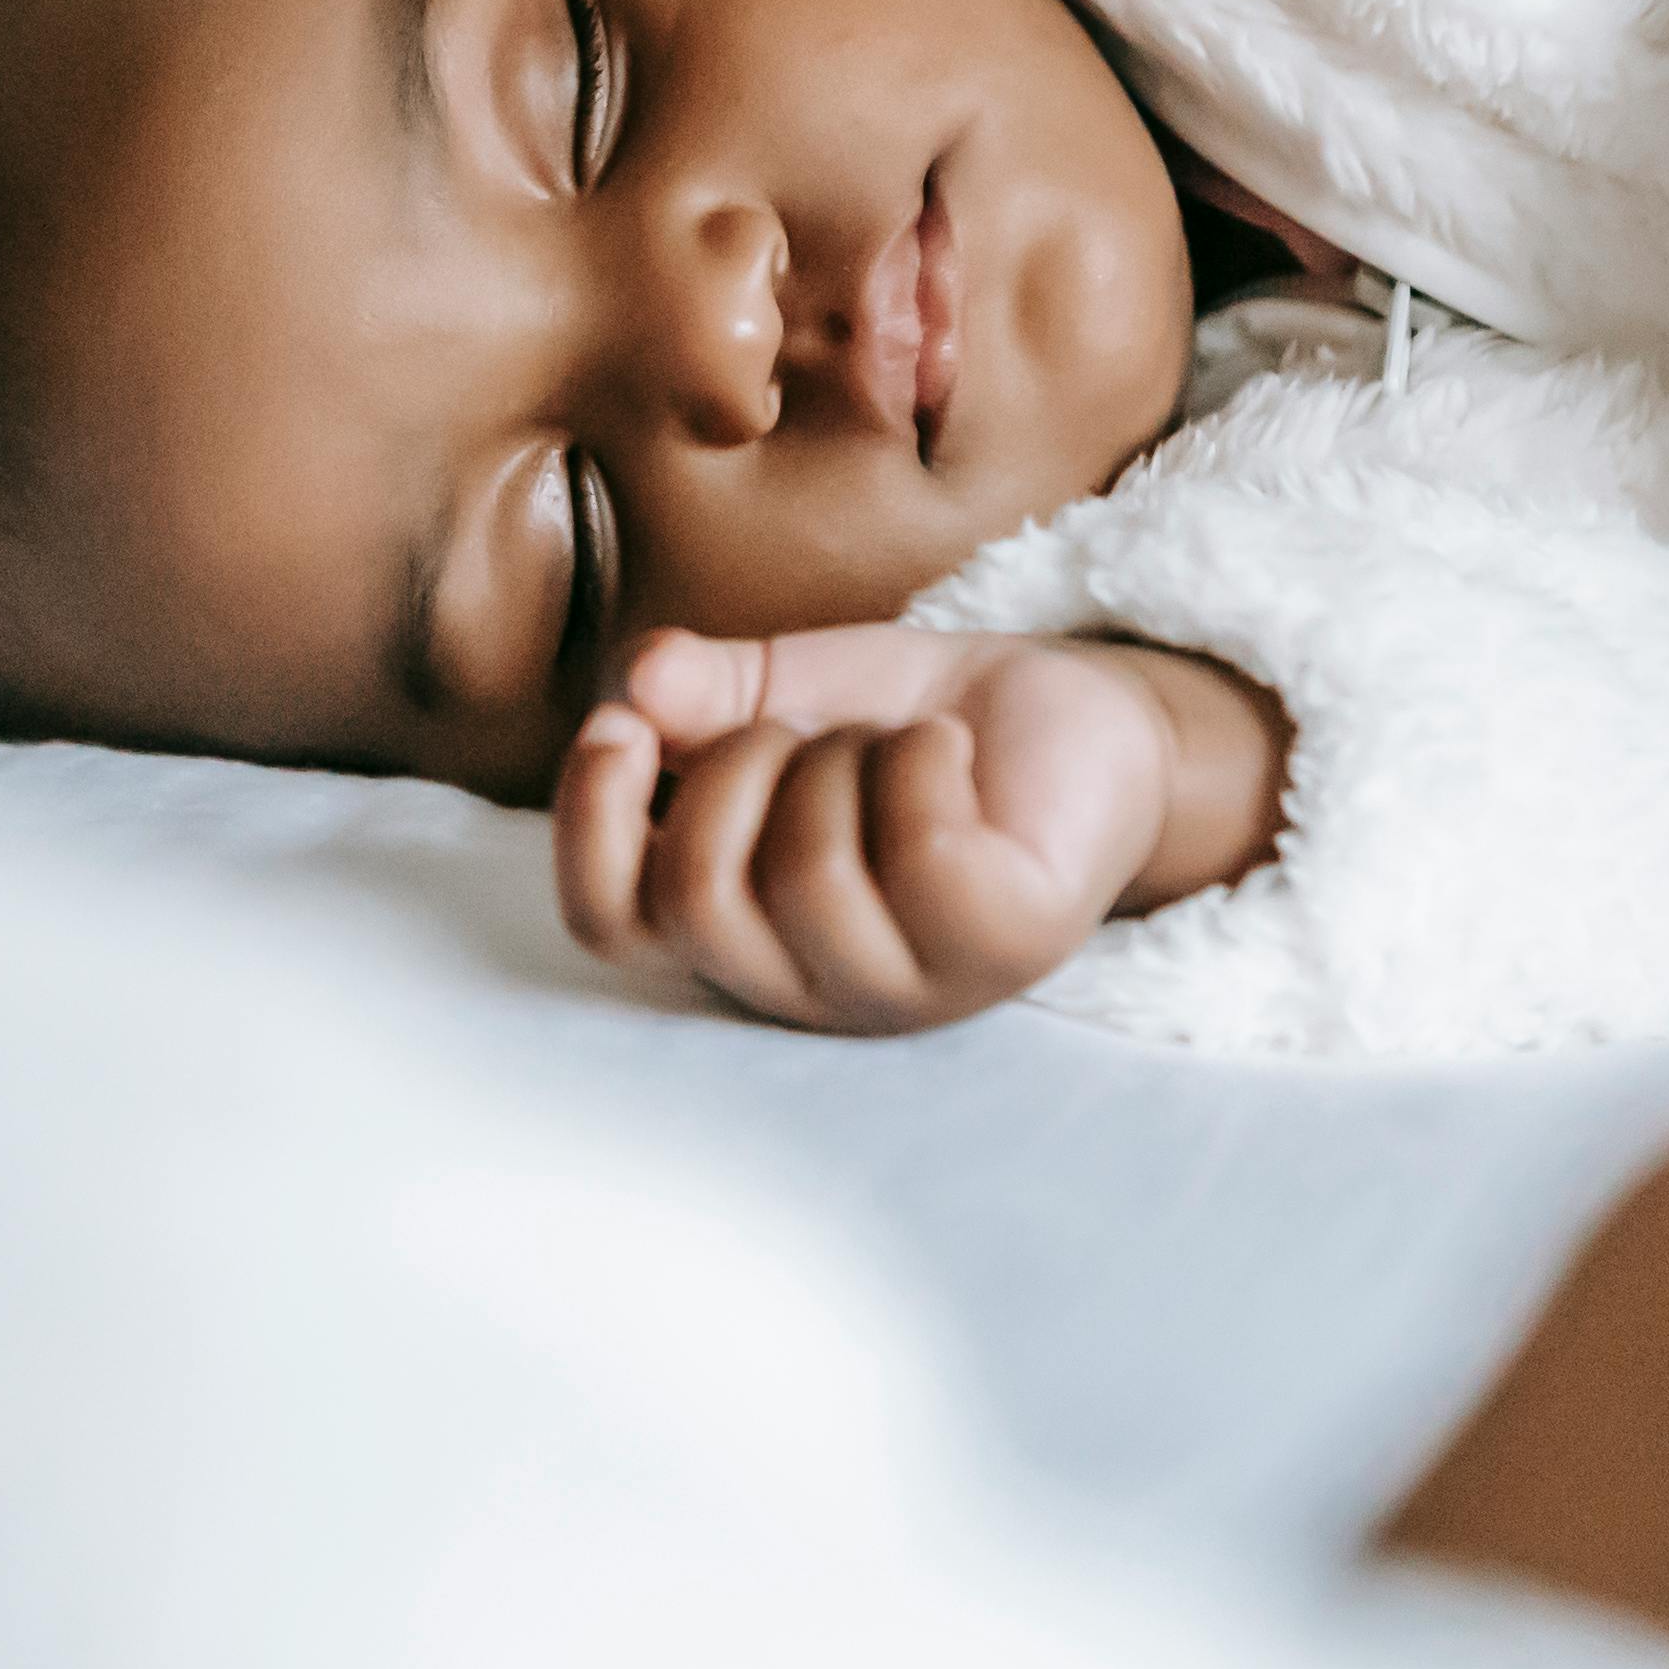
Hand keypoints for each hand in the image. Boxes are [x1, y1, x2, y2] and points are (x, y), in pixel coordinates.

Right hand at [550, 625, 1277, 1034]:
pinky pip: (919, 849)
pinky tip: (951, 756)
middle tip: (800, 730)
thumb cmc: (922, 725)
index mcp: (744, 931)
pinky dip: (922, 758)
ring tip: (891, 746)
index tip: (624, 724)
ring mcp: (912, 983)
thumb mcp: (791, 688)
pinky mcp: (1003, 948)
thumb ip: (704, 690)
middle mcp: (815, 983)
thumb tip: (637, 685)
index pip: (612, 926)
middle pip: (697, 900)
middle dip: (735, 769)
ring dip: (842, 760)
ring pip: (807, 876)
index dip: (589, 825)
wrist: (1079, 715)